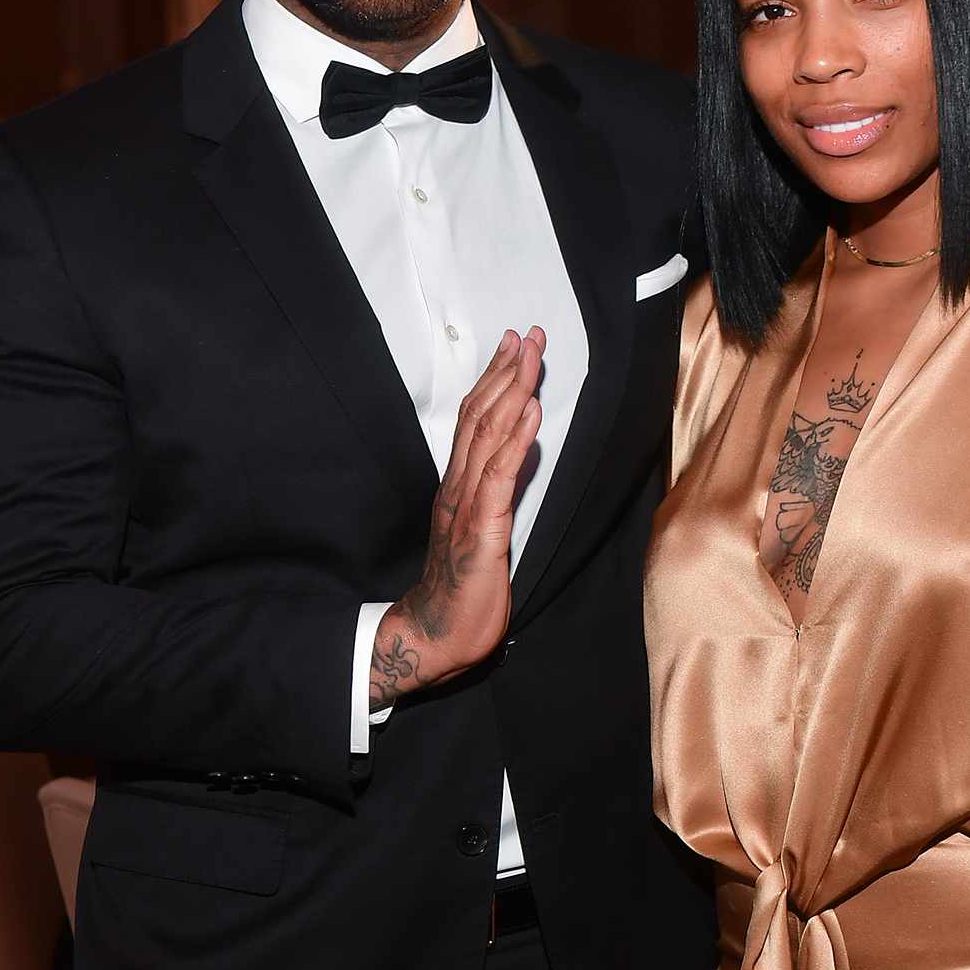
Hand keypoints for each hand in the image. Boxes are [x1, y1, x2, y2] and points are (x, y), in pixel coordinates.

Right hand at [369, 328, 543, 707]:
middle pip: (480, 416)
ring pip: (488, 436)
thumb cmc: (462, 589)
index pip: (475, 420)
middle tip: (529, 334)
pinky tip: (531, 413)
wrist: (437, 634)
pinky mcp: (480, 530)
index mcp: (458, 485)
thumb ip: (492, 494)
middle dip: (507, 372)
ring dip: (513, 392)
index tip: (515, 346)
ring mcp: (466, 506)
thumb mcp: (481, 531)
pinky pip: (498, 478)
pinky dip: (515, 441)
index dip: (495, 380)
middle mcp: (458, 486)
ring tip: (532, 357)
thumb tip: (514, 457)